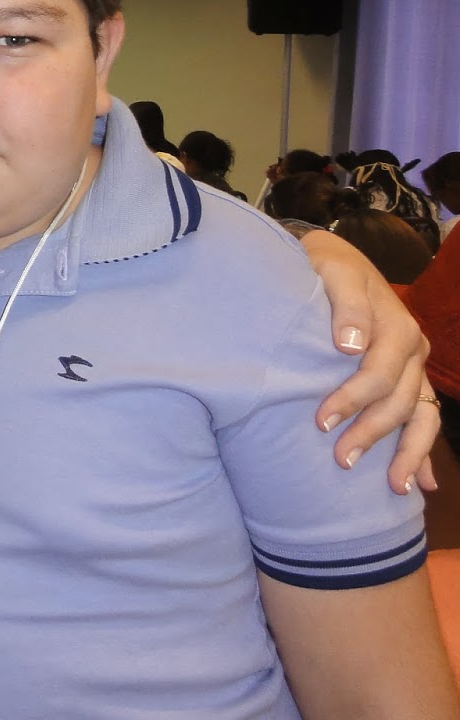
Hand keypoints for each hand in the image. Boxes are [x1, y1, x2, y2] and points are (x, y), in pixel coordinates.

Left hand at [301, 229, 436, 493]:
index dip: (352, 400)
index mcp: (397, 328)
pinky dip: (423, 450)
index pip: (378, 375)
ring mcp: (413, 367)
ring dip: (408, 453)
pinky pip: (424, 417)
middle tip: (342, 461)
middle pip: (399, 402)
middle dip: (373, 434)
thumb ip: (347, 305)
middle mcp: (412, 351)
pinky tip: (423, 482)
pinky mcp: (409, 376)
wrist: (333, 258)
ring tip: (395, 488)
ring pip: (421, 416)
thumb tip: (351, 345)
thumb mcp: (334, 271)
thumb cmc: (325, 266)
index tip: (321, 422)